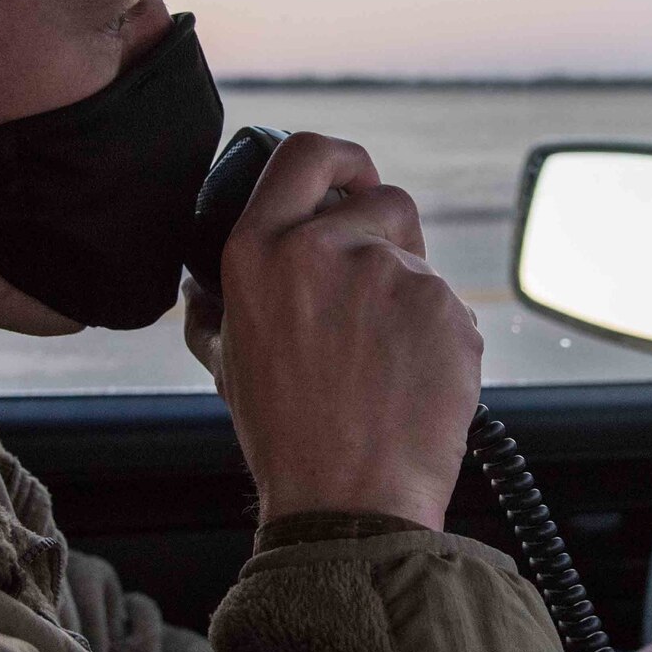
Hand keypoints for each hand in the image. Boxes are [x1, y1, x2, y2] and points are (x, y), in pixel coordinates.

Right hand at [182, 132, 480, 529]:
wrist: (349, 499)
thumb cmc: (287, 437)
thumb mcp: (226, 362)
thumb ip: (215, 308)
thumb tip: (201, 285)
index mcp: (260, 251)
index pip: (305, 152)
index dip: (342, 158)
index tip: (356, 176)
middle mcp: (324, 248)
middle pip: (384, 200)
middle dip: (387, 238)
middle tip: (372, 300)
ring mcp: (391, 274)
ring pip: (420, 260)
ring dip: (409, 295)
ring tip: (384, 361)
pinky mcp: (445, 306)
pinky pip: (450, 305)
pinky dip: (439, 335)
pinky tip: (411, 380)